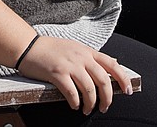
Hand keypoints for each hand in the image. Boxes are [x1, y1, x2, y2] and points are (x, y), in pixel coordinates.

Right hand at [18, 36, 133, 113]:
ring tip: (86, 109)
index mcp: (87, 51)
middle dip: (107, 98)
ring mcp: (69, 65)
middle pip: (103, 80)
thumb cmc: (51, 49)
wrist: (29, 46)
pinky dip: (75, 102)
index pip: (112, 64)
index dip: (123, 79)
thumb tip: (108, 67)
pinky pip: (72, 93)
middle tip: (104, 107)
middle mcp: (81, 57)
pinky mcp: (57, 74)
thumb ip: (89, 57)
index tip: (128, 91)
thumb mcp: (74, 48)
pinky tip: (74, 105)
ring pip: (89, 89)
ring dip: (90, 104)